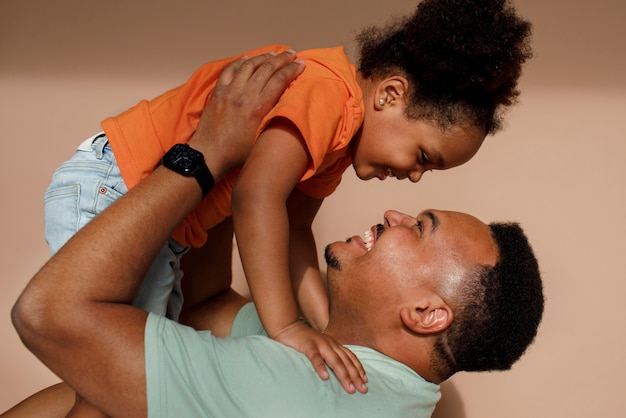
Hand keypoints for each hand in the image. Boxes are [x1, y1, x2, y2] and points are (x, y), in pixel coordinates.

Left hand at [188, 50, 304, 179]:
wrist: (210, 154)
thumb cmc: (237, 153)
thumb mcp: (263, 139)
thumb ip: (274, 119)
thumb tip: (285, 104)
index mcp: (258, 108)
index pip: (279, 80)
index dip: (292, 69)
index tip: (300, 64)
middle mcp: (244, 95)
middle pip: (267, 68)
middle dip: (282, 59)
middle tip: (291, 53)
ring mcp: (229, 91)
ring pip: (249, 65)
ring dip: (263, 57)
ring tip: (272, 54)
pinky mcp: (218, 92)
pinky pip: (230, 70)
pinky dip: (240, 62)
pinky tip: (247, 59)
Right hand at [274, 321, 367, 393]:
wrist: (288, 327)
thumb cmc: (304, 340)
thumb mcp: (321, 346)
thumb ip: (330, 354)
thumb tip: (339, 368)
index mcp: (334, 344)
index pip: (350, 357)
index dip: (359, 368)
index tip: (365, 380)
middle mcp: (330, 343)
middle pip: (346, 361)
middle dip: (355, 376)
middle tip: (362, 389)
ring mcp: (319, 343)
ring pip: (334, 360)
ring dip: (343, 374)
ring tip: (349, 387)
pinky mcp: (308, 345)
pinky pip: (315, 357)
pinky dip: (321, 367)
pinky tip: (325, 377)